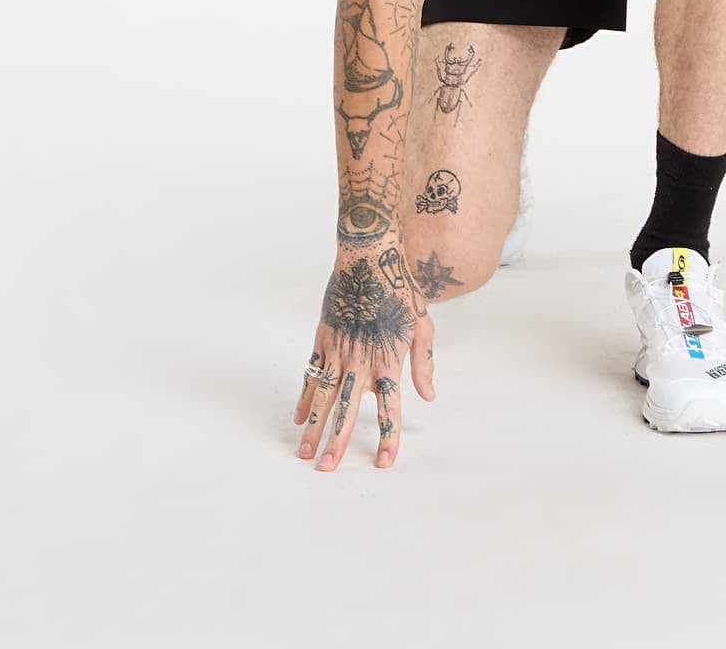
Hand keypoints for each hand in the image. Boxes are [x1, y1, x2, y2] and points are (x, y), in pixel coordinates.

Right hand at [292, 238, 435, 469]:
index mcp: (389, 361)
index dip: (388, 437)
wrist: (369, 257)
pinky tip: (297, 417)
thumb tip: (428, 396)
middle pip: (346, 410)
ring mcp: (338, 351)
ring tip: (304, 453)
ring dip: (313, 426)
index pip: (389, 409)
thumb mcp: (423, 325)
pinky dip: (303, 396)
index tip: (385, 463)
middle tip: (327, 468)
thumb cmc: (401, 290)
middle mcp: (361, 361)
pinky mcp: (322, 339)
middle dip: (337, 442)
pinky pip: (310, 374)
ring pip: (321, 396)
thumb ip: (423, 363)